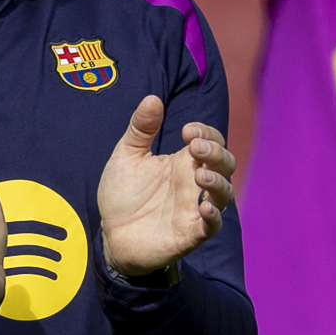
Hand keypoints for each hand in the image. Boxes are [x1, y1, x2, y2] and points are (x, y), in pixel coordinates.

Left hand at [95, 96, 237, 278]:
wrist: (110, 235)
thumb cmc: (122, 195)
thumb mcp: (126, 156)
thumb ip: (140, 129)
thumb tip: (152, 98)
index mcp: (183, 162)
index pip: (211, 141)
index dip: (207, 133)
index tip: (187, 131)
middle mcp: (194, 184)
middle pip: (226, 164)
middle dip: (217, 152)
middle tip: (195, 147)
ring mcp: (194, 209)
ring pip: (225, 194)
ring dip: (218, 182)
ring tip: (200, 175)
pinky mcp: (190, 234)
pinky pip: (213, 226)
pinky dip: (213, 216)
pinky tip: (203, 207)